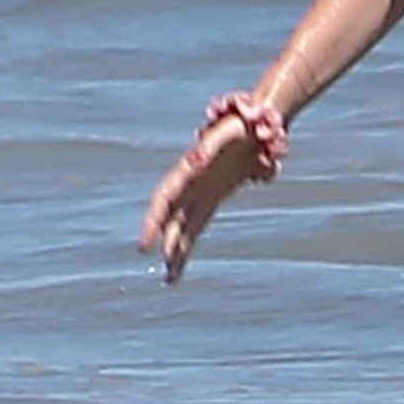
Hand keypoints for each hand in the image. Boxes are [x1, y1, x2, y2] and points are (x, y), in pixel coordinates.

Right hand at [139, 115, 258, 282]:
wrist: (258, 124)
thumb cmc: (241, 124)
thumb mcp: (227, 131)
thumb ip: (210, 145)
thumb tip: (195, 161)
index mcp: (189, 168)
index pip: (164, 198)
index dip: (153, 221)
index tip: (145, 244)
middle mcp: (190, 183)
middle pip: (172, 219)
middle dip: (168, 245)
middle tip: (167, 274)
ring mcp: (200, 192)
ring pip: (183, 227)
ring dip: (177, 252)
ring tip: (171, 279)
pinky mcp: (213, 197)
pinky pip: (197, 224)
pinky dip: (190, 242)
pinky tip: (182, 261)